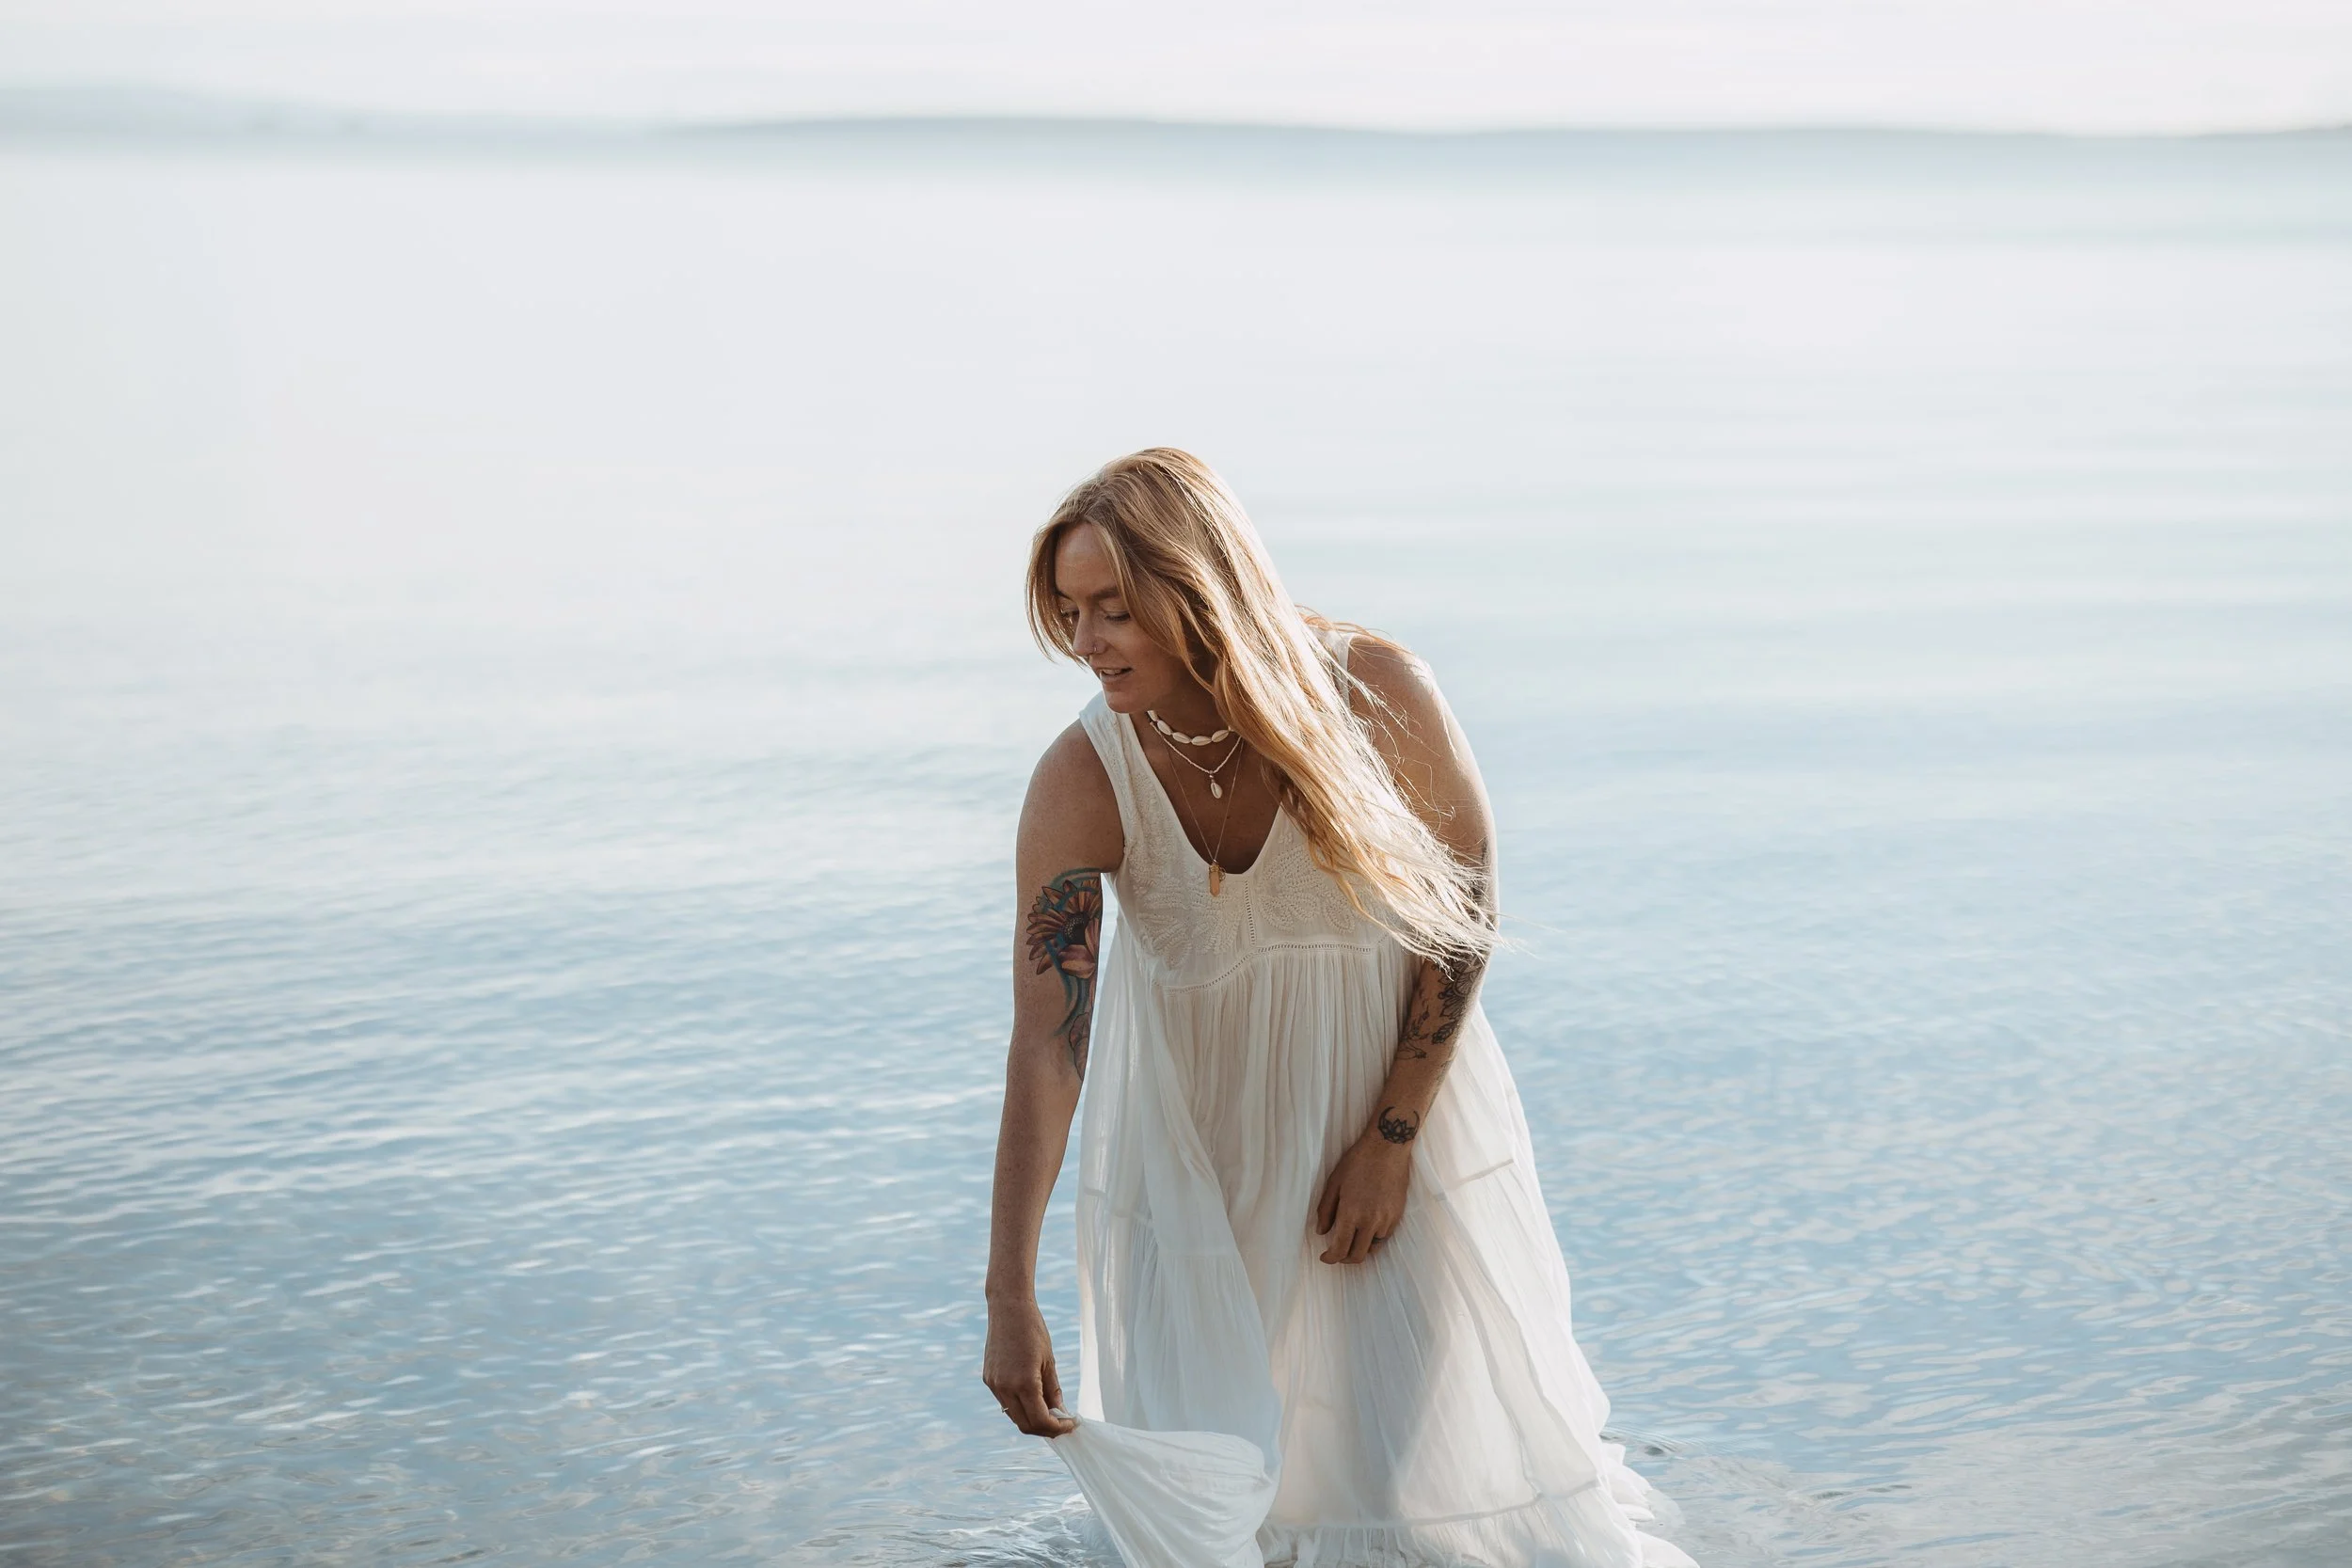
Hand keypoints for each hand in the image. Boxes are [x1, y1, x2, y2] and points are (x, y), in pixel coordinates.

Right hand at [981, 1296, 1076, 1436]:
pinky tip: (1033, 1397)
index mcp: (1024, 1383)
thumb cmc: (1033, 1330)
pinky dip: (1020, 1407)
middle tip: (1062, 1423)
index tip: (1071, 1424)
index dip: (1058, 1428)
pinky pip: (1005, 1402)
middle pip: (1025, 1425)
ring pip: (1014, 1416)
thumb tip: (1060, 1413)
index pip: (1040, 1421)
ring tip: (1050, 1411)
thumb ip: (1053, 1391)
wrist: (1008, 1308)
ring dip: (1032, 1419)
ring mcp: (994, 1385)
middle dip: (1045, 1429)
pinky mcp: (989, 1379)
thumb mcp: (1049, 1362)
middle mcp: (1005, 1388)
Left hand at [1314, 1129, 1412, 1264]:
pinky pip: (1384, 1237)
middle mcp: (1370, 1222)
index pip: (1340, 1249)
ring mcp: (1386, 1220)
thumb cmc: (1358, 1161)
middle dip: (1344, 1259)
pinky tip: (1366, 1228)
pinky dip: (1373, 1238)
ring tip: (1352, 1238)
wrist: (1388, 1148)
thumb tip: (1321, 1232)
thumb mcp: (1334, 1183)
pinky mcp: (1397, 1216)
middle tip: (1337, 1252)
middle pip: (1357, 1256)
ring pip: (1372, 1248)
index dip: (1330, 1258)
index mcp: (1351, 1214)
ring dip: (1360, 1248)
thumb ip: (1326, 1210)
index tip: (1325, 1257)